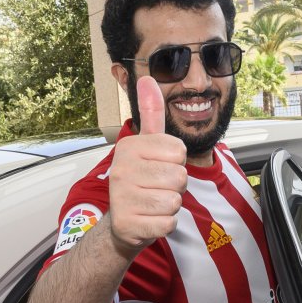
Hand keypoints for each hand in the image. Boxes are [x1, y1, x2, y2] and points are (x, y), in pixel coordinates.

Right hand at [106, 76, 187, 257]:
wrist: (122, 221)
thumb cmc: (140, 179)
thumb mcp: (146, 145)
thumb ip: (150, 113)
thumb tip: (148, 78)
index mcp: (129, 147)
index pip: (179, 151)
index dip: (176, 162)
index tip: (158, 166)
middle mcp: (121, 169)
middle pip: (179, 176)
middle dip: (175, 185)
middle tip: (155, 187)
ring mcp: (122, 197)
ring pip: (175, 200)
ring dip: (169, 205)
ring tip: (152, 202)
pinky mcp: (128, 223)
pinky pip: (168, 222)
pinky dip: (164, 224)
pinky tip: (148, 218)